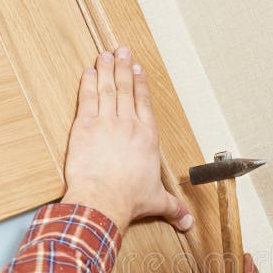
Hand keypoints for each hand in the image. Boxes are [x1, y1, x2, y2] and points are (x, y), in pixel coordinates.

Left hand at [61, 47, 192, 232]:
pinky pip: (88, 99)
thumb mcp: (156, 203)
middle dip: (125, 68)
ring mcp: (107, 124)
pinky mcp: (85, 127)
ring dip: (108, 70)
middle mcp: (129, 126)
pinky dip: (89, 83)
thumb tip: (187, 222)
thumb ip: (173, 208)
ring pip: (109, 90)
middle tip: (122, 50)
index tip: (138, 70)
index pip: (144, 104)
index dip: (141, 85)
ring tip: (106, 54)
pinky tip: (89, 72)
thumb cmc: (129, 200)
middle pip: (127, 90)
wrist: (103, 201)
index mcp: (147, 138)